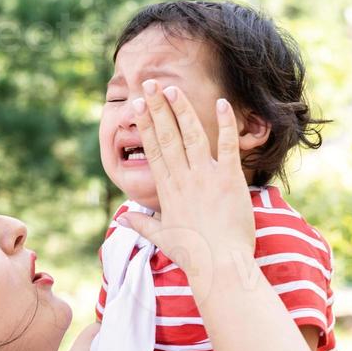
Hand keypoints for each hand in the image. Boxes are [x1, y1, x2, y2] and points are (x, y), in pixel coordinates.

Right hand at [118, 84, 254, 285]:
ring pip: (192, 135)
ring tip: (173, 89)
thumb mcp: (162, 238)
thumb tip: (122, 219)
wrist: (220, 266)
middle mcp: (183, 178)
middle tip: (150, 84)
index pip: (153, 150)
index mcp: (167, 190)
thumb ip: (141, 225)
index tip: (138, 105)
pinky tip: (220, 102)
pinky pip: (227, 145)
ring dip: (182, 110)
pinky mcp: (230, 179)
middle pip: (167, 136)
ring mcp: (206, 177)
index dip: (145, 125)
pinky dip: (225, 124)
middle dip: (157, 108)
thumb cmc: (193, 255)